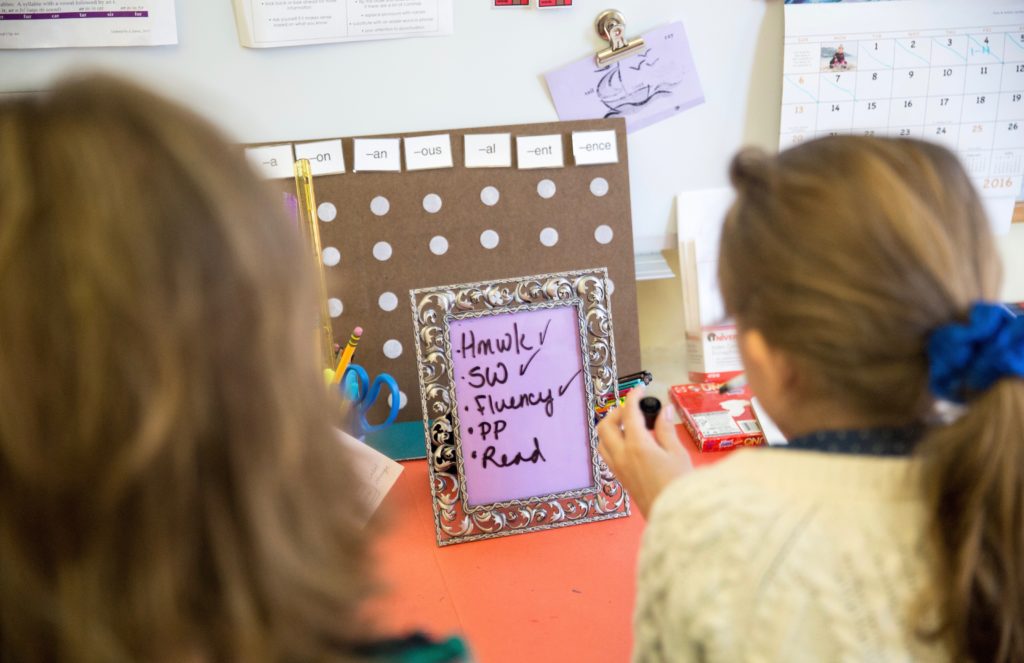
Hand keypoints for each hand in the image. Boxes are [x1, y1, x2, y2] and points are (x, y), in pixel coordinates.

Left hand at [597, 387, 692, 517]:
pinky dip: (611, 442)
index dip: (633, 397)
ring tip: (628, 423)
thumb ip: (666, 430)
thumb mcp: (677, 453)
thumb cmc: (680, 484)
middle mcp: (622, 455)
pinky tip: (628, 442)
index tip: (640, 389)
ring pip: (602, 440)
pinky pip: (607, 454)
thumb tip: (663, 410)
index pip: (629, 413)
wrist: (674, 516)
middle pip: (606, 425)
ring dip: (610, 427)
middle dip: (616, 411)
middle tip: (632, 407)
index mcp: (637, 446)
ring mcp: (618, 468)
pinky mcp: (620, 478)